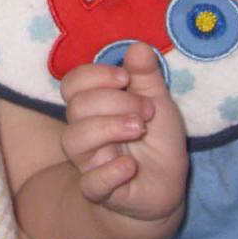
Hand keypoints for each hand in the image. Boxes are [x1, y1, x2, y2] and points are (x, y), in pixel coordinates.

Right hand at [60, 42, 187, 224]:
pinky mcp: (101, 191)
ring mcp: (89, 162)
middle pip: (77, 107)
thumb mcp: (157, 102)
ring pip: (74, 140)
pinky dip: (110, 172)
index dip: (96, 76)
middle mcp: (84, 132)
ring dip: (110, 128)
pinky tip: (130, 165)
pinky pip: (91, 183)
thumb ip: (146, 76)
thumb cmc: (154, 139)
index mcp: (94, 106)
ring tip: (139, 129)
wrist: (165, 185)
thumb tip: (138, 47)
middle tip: (146, 112)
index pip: (72, 83)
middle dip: (115, 102)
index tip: (126, 78)